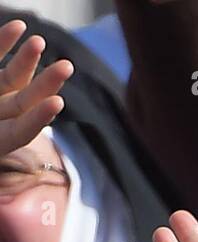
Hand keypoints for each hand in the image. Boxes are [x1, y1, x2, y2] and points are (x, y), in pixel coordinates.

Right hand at [0, 20, 72, 157]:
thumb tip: (9, 127)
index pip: (18, 133)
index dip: (37, 119)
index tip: (57, 102)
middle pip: (23, 103)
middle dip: (45, 85)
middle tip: (66, 67)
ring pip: (12, 79)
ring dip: (26, 60)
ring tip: (39, 41)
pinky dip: (3, 43)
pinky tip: (19, 27)